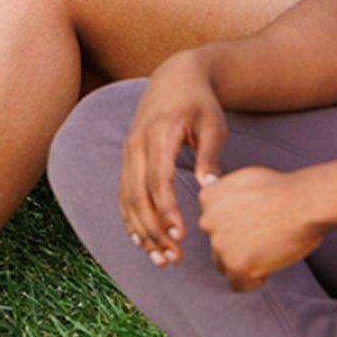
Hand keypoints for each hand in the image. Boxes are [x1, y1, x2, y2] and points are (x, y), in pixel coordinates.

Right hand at [120, 50, 226, 264]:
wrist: (175, 77)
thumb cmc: (200, 103)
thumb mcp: (213, 124)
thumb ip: (210, 155)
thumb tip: (210, 188)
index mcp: (159, 134)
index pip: (158, 179)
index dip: (166, 210)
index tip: (181, 235)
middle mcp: (136, 144)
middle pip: (137, 195)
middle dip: (153, 230)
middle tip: (172, 258)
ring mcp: (128, 151)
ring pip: (127, 198)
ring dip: (141, 231)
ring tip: (160, 259)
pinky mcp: (127, 158)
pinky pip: (123, 194)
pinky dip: (130, 220)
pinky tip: (142, 242)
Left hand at [198, 167, 326, 290]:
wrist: (304, 203)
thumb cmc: (282, 189)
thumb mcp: (244, 178)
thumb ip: (224, 190)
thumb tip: (205, 181)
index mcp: (207, 198)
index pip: (213, 222)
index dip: (235, 226)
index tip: (255, 221)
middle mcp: (207, 221)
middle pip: (217, 244)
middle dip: (237, 245)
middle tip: (264, 237)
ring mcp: (220, 244)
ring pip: (224, 264)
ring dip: (243, 263)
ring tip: (268, 251)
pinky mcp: (236, 265)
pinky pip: (237, 284)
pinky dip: (252, 281)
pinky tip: (267, 267)